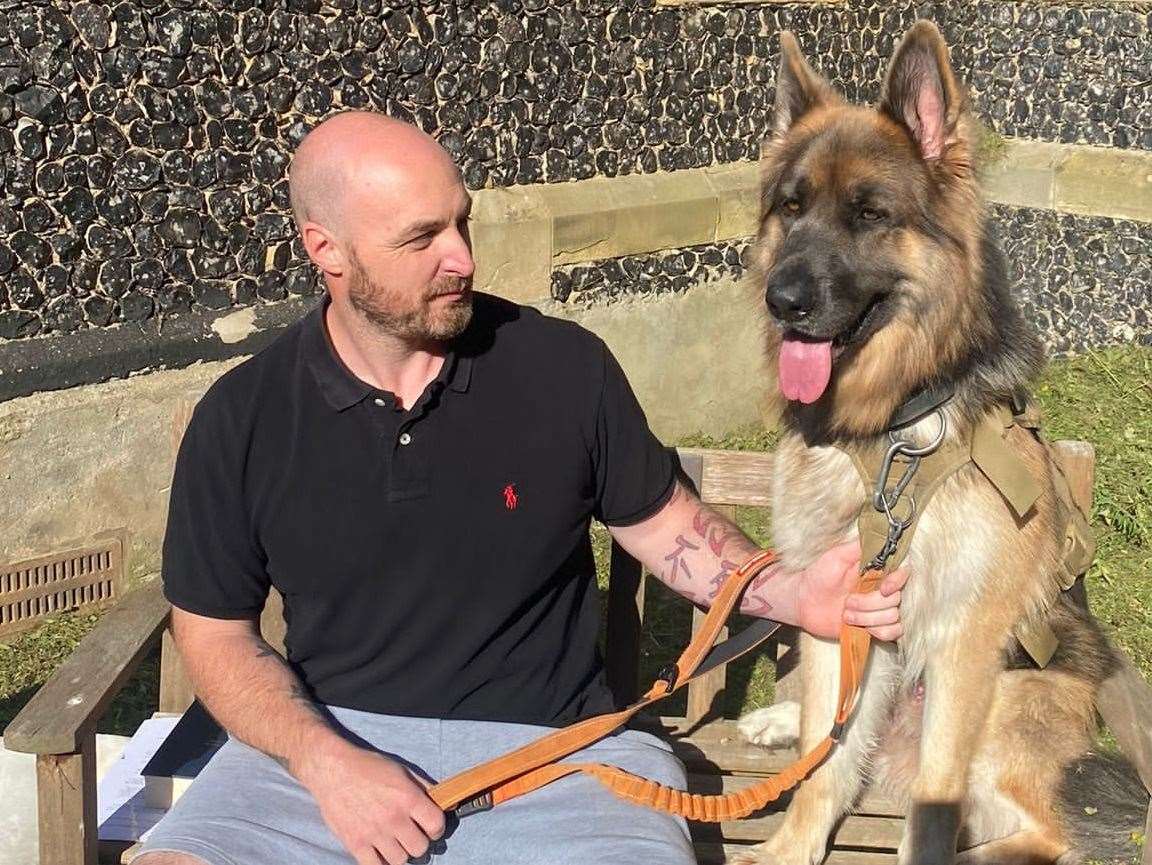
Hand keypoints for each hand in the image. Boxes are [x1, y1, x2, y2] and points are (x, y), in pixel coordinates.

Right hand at [297, 737, 445, 864]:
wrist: (332, 769)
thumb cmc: (367, 766)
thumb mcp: (401, 770)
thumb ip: (422, 787)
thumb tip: (441, 800)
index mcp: (408, 797)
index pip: (436, 824)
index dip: (437, 827)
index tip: (431, 827)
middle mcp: (393, 818)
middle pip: (420, 847)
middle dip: (419, 841)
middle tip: (412, 835)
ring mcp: (374, 833)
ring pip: (400, 860)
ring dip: (400, 852)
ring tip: (395, 842)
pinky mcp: (355, 843)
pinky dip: (380, 862)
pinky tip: (380, 852)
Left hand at [795, 540, 908, 640]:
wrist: (803, 603)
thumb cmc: (818, 576)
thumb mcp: (836, 556)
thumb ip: (859, 547)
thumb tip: (882, 535)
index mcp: (875, 571)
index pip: (903, 574)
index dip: (896, 583)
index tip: (883, 588)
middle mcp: (880, 589)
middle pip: (896, 600)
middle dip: (870, 604)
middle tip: (847, 602)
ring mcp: (878, 609)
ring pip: (893, 617)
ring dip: (867, 618)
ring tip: (845, 614)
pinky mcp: (874, 626)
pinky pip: (892, 633)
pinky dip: (877, 631)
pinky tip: (858, 626)